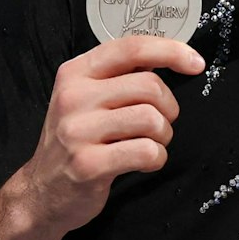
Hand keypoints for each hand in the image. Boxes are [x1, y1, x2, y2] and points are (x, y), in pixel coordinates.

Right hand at [21, 36, 205, 235]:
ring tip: (148, 144)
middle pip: (150, 86)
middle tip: (160, 124)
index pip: (131, 48)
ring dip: (162, 136)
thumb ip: (119, 76)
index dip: (170, 51)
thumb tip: (168, 56)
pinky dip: (156, 159)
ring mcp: (78, 131)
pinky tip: (142, 163)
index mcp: (76, 73)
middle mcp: (74, 97)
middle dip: (168, 108)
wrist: (42, 191)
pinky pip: (146, 151)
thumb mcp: (86, 98)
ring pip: (152, 119)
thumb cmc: (76, 141)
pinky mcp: (88, 164)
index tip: (195, 63)